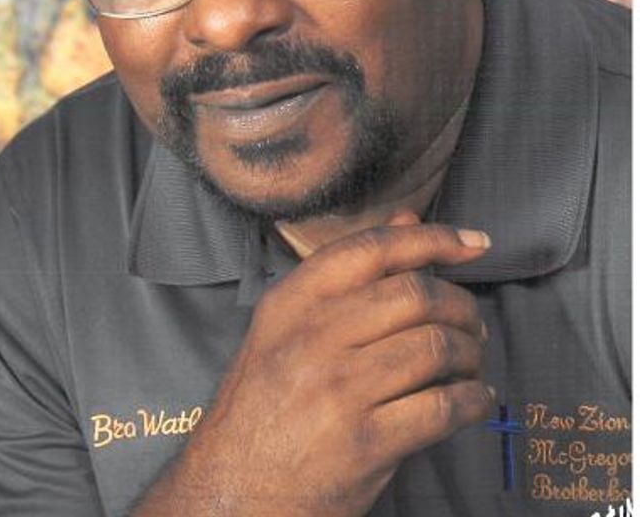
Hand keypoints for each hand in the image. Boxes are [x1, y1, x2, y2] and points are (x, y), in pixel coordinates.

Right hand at [134, 221, 491, 516]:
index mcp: (293, 300)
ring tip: (472, 364)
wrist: (234, 488)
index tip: (473, 244)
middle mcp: (313, 336)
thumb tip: (406, 221)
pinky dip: (473, 401)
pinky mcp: (365, 443)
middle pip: (415, 295)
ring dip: (471, 354)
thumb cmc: (266, 401)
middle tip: (473, 323)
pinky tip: (474, 401)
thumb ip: (350, 273)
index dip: (433, 239)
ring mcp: (338, 389)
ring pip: (436, 348)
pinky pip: (442, 407)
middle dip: (461, 306)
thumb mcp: (290, 326)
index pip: (373, 249)